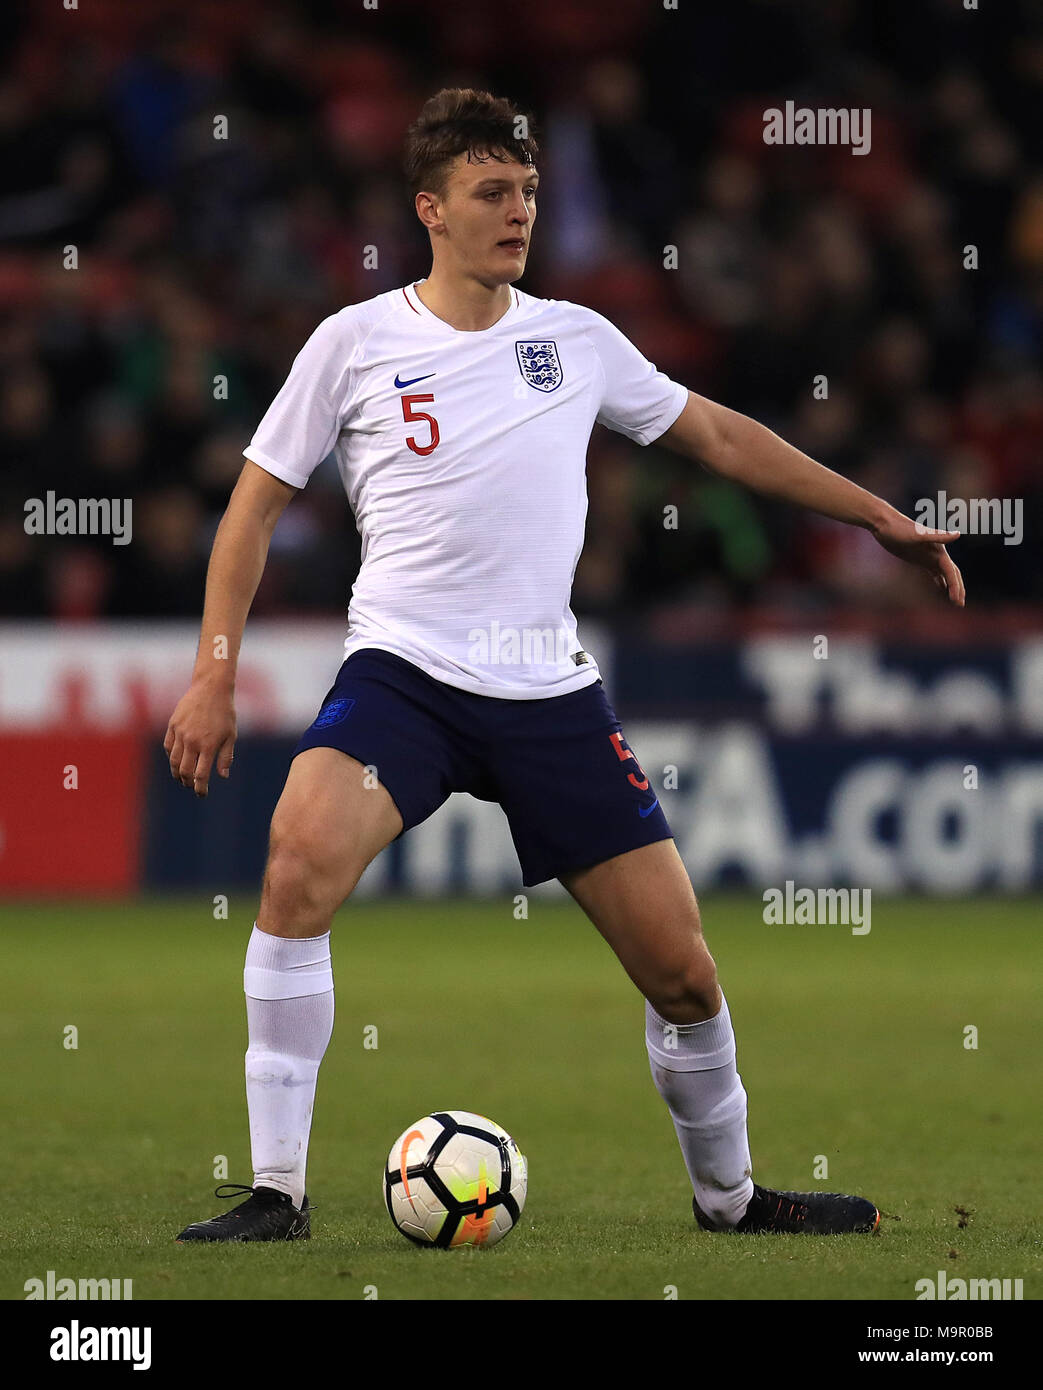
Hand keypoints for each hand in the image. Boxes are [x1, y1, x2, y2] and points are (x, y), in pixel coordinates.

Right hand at [163, 678, 236, 797]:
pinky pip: (167, 746)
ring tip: (182, 777)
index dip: (200, 788)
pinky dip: (170, 756)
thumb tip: (222, 776)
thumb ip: (226, 757)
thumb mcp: (231, 735)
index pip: (201, 775)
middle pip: (184, 771)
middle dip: (187, 782)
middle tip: (192, 786)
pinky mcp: (172, 725)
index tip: (202, 794)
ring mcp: (180, 733)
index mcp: (208, 746)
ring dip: (176, 773)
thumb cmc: (224, 713)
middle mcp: (192, 741)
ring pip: (173, 760)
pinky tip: (176, 760)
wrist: (211, 688)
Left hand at [870, 510, 964, 606]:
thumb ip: (938, 535)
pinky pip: (933, 572)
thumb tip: (958, 535)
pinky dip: (939, 580)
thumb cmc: (900, 528)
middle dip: (957, 589)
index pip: (951, 572)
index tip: (956, 601)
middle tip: (960, 605)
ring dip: (951, 586)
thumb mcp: (918, 535)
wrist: (884, 523)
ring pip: (944, 574)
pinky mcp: (919, 559)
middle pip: (952, 574)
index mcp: (939, 550)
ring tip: (955, 601)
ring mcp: (928, 556)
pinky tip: (941, 588)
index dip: (955, 586)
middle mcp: (937, 553)